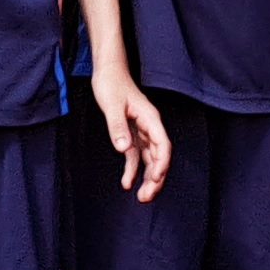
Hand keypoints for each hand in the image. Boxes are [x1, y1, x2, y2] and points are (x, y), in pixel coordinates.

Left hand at [90, 61, 172, 203]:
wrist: (107, 72)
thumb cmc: (111, 84)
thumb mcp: (112, 106)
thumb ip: (117, 127)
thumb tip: (123, 149)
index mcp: (150, 119)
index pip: (162, 145)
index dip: (161, 163)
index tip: (155, 178)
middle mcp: (149, 127)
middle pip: (159, 156)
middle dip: (156, 178)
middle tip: (147, 197)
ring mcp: (142, 132)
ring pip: (150, 160)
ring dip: (147, 178)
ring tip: (142, 197)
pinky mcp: (132, 134)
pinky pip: (136, 156)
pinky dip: (133, 170)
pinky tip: (127, 183)